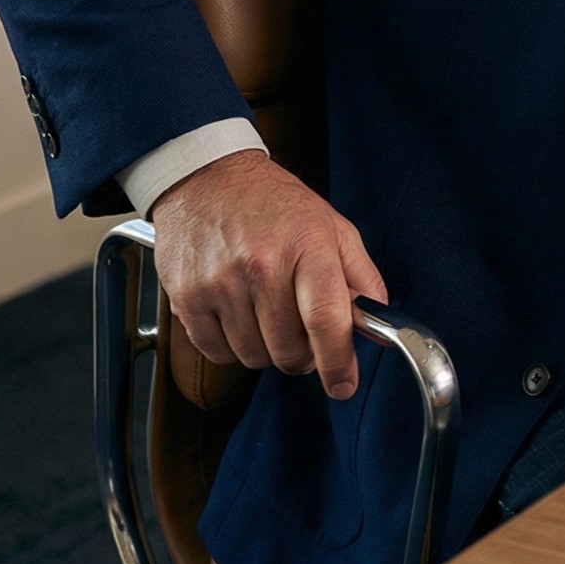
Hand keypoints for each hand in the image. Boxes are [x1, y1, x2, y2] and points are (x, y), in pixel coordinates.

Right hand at [149, 150, 388, 399]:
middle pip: (289, 350)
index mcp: (308, 246)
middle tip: (303, 332)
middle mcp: (262, 266)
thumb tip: (378, 324)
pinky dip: (233, 346)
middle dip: (303, 355)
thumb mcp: (333, 227)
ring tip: (268, 313)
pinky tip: (239, 314)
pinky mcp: (187, 298)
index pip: (326, 319)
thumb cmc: (275, 204)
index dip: (339, 362)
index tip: (344, 384)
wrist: (208, 180)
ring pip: (254, 358)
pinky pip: (217, 353)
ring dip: (268, 349)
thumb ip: (361, 277)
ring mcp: (220, 284)